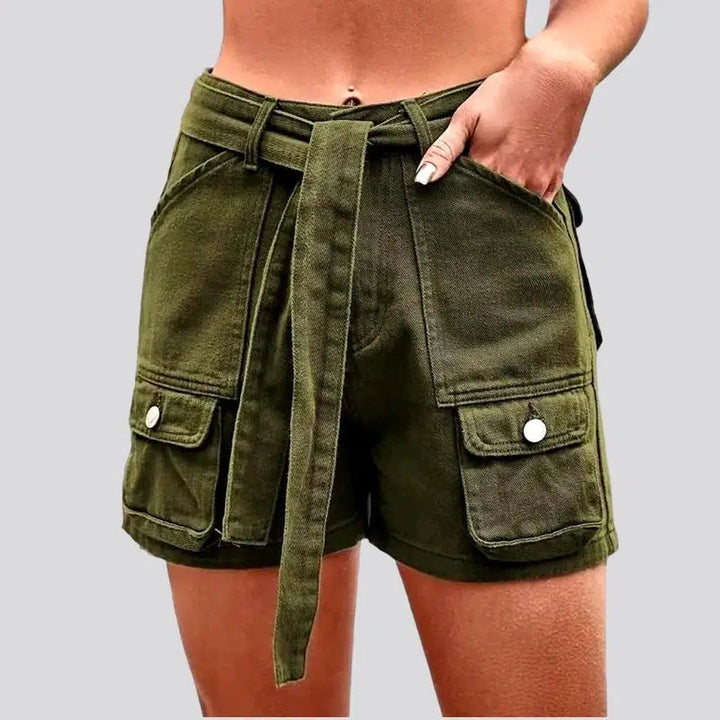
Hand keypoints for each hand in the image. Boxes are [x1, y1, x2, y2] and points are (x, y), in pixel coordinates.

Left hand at [413, 38, 599, 202]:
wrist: (557, 74)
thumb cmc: (509, 91)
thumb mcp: (468, 116)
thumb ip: (443, 151)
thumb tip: (421, 180)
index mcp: (487, 167)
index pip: (464, 200)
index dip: (454, 206)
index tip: (447, 210)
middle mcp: (512, 180)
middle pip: (489, 212)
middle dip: (477, 217)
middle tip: (466, 219)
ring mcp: (536, 182)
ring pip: (513, 215)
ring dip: (501, 217)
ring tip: (488, 218)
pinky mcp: (554, 180)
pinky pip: (538, 210)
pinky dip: (525, 213)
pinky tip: (514, 210)